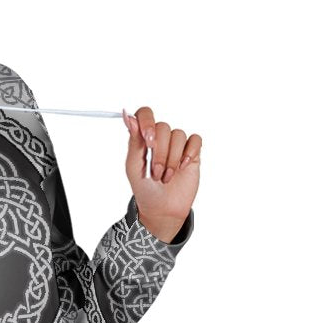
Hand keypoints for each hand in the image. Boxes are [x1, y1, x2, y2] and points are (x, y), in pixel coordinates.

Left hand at [122, 106, 200, 241]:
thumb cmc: (145, 188)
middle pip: (163, 127)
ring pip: (178, 135)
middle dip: (159, 153)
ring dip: (172, 159)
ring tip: (166, 176)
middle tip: (156, 173)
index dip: (147, 122)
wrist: (162, 208)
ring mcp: (177, 144)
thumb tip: (128, 116)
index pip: (145, 114)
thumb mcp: (133, 167)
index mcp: (142, 139)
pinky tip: (182, 167)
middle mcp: (160, 138)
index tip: (149, 141)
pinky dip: (188, 153)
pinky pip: (195, 140)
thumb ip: (133, 141)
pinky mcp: (191, 152)